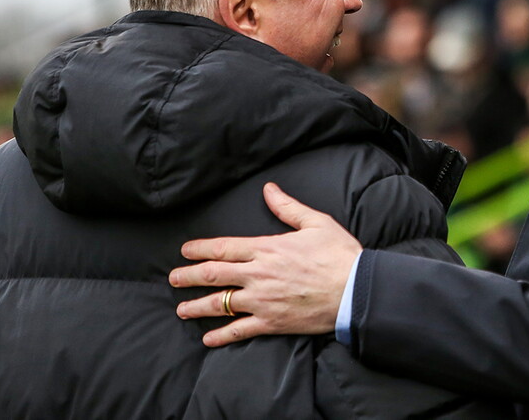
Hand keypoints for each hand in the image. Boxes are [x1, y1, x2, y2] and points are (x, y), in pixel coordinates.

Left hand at [169, 182, 362, 346]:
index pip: (223, 248)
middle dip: (188, 276)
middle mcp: (258, 275)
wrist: (356, 290)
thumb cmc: (339, 254)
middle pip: (212, 275)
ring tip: (182, 309)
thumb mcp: (316, 223)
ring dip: (197, 307)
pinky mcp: (272, 323)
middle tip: (173, 278)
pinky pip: (239, 331)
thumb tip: (269, 189)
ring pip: (219, 304)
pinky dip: (221, 336)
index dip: (200, 249)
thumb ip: (288, 207)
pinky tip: (209, 339)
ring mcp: (262, 301)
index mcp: (267, 248)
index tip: (185, 250)